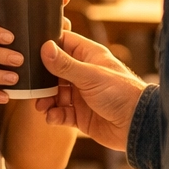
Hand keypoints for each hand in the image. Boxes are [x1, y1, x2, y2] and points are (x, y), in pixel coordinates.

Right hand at [35, 31, 148, 149]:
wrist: (136, 125)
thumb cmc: (121, 93)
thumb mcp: (90, 75)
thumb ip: (65, 64)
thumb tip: (45, 48)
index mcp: (89, 57)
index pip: (64, 43)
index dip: (48, 46)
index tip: (31, 51)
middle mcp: (83, 74)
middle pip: (54, 71)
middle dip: (42, 80)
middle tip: (33, 86)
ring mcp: (81, 95)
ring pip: (55, 93)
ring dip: (46, 99)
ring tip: (41, 106)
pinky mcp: (80, 115)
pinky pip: (61, 113)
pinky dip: (54, 114)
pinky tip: (52, 117)